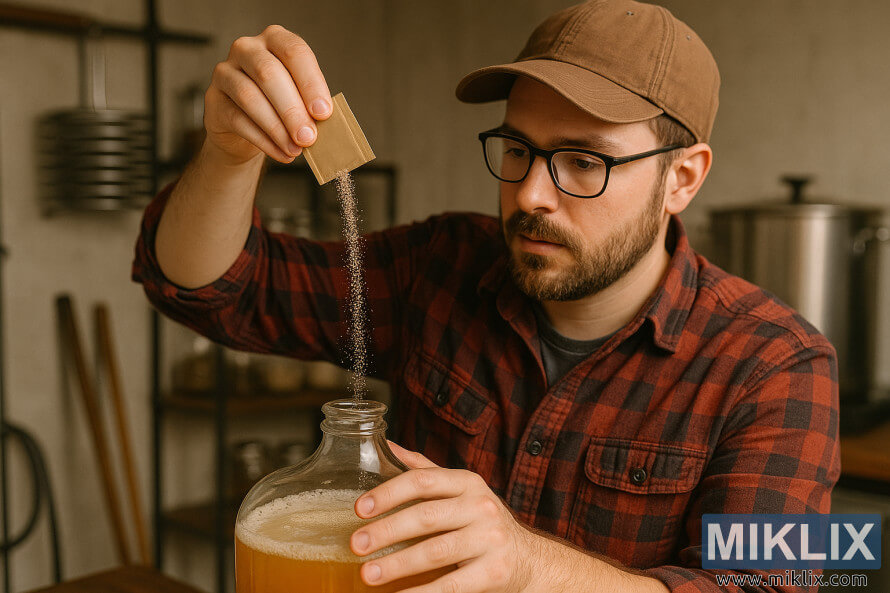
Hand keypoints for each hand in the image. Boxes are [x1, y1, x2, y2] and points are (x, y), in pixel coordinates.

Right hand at [204, 25, 332, 164]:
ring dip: (277, 128)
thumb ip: (309, 104)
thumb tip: (322, 122)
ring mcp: (225, 72)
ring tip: (295, 149)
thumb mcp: (299, 99)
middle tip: (308, 137)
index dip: (311, 83)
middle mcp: (247, 49)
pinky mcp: (213, 99)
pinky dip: (263, 140)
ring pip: (249, 97)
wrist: (246, 130)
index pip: (294, 52)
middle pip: (269, 73)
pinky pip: (237, 119)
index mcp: (275, 39)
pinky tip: (281, 153)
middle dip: (292, 109)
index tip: (323, 113)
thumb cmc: (280, 107)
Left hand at [349, 441, 538, 592]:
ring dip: (397, 564)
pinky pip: (451, 586)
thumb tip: (385, 445)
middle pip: (425, 516)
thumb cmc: (482, 522)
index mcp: (468, 482)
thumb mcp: (460, 491)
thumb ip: (424, 470)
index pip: (423, 480)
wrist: (528, 558)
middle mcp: (481, 507)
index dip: (389, 493)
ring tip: (368, 574)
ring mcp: (490, 540)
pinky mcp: (494, 572)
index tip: (359, 508)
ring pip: (435, 552)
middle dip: (386, 531)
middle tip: (356, 544)